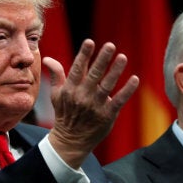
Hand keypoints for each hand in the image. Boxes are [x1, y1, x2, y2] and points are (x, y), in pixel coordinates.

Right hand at [43, 39, 138, 168]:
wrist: (70, 140)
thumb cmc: (64, 114)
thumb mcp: (56, 95)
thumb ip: (56, 75)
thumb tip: (47, 58)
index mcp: (70, 90)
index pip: (77, 69)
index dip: (84, 55)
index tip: (90, 42)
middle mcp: (82, 97)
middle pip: (94, 75)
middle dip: (102, 59)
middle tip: (110, 45)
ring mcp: (95, 106)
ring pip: (107, 86)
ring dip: (115, 71)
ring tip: (122, 57)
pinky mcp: (107, 115)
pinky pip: (119, 101)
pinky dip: (127, 90)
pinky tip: (135, 79)